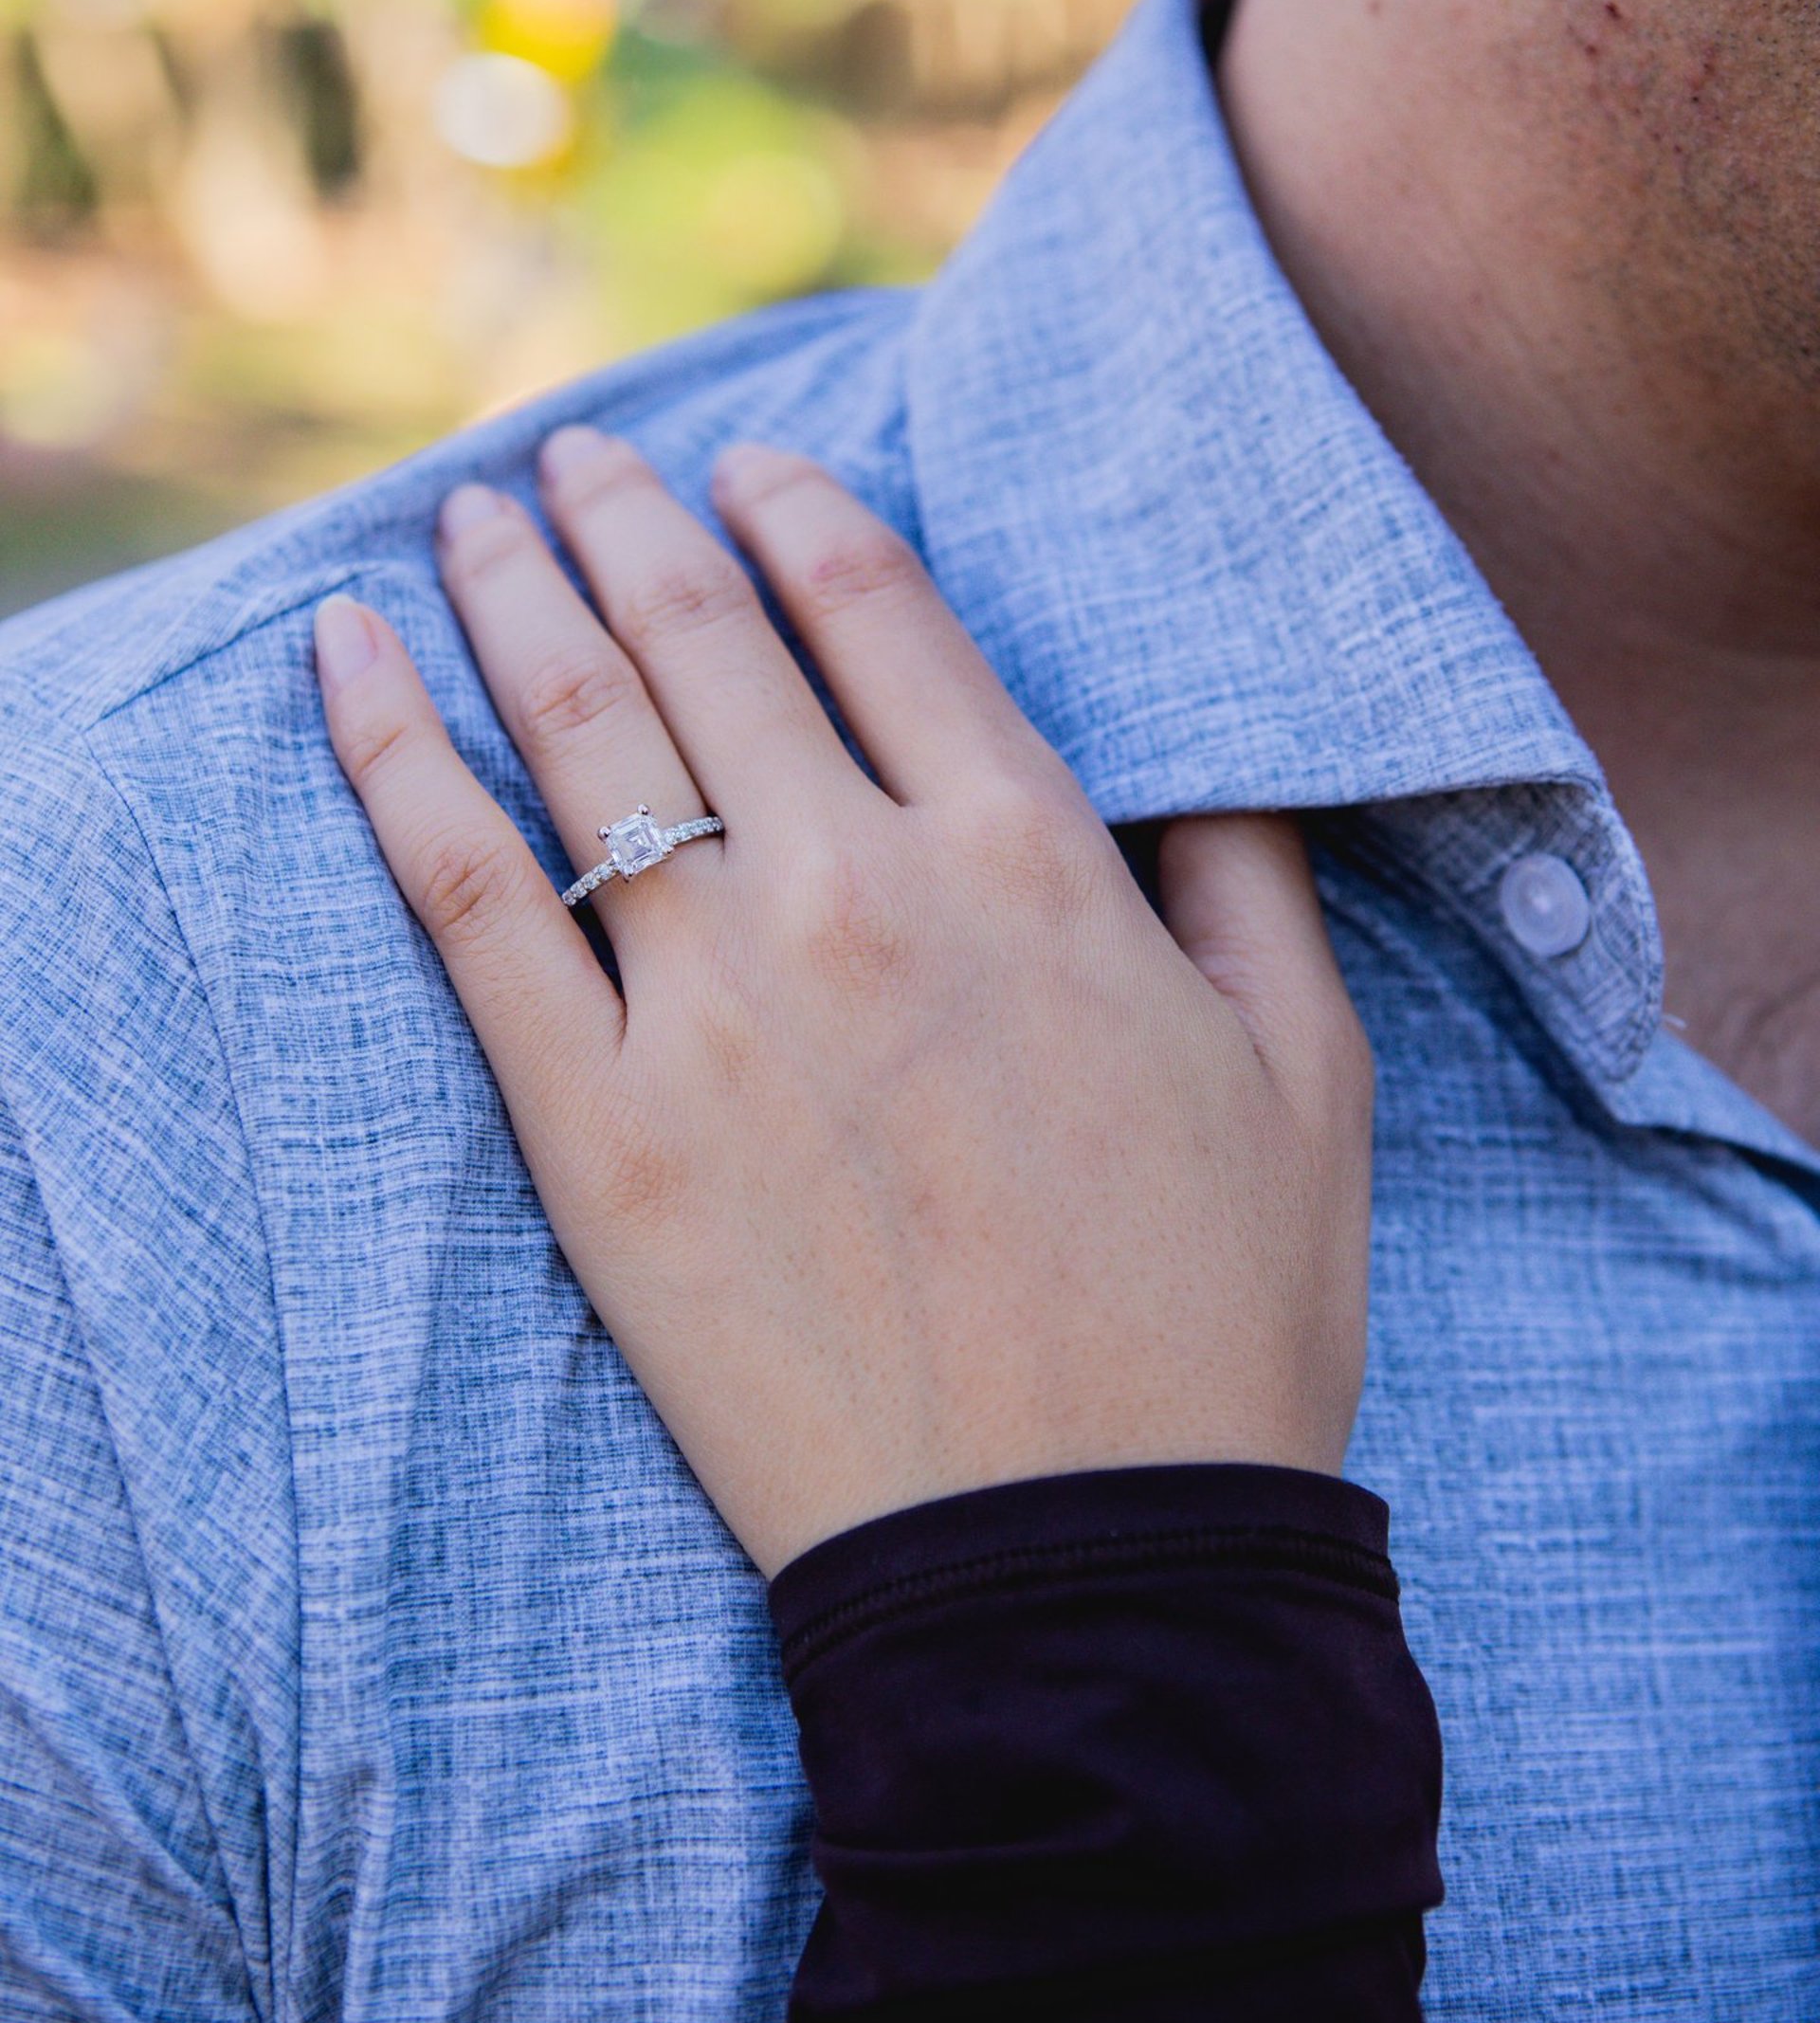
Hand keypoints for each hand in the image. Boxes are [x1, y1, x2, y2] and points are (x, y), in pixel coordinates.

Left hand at [314, 432, 1373, 1576]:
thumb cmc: (1214, 1321)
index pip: (876, 608)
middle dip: (625, 517)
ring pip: (574, 728)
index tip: (745, 465)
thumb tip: (1201, 761)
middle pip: (700, 638)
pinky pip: (462, 896)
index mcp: (1028, 854)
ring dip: (507, 590)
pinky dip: (387, 755)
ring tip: (461, 515)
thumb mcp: (1307, 1067)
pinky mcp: (595, 1127)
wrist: (1080, 1568)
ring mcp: (712, 1003)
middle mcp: (857, 888)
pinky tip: (343, 658)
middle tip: (573, 454)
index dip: (797, 510)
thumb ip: (1243, 874)